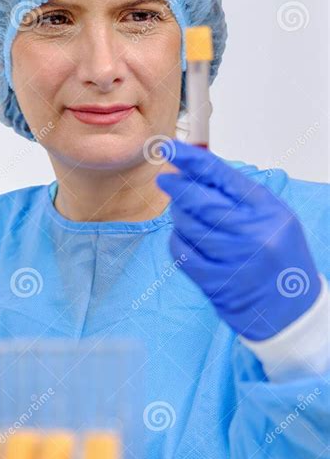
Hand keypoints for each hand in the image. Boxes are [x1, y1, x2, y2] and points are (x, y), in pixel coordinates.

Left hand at [156, 140, 320, 340]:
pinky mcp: (218, 282)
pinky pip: (183, 253)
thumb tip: (194, 170)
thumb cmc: (280, 257)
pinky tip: (185, 238)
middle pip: (200, 200)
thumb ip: (237, 195)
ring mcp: (235, 259)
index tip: (167, 147)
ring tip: (184, 214)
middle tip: (165, 179)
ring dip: (178, 216)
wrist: (293, 311)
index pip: (221, 175)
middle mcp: (253, 232)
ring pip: (188, 226)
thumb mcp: (272, 217)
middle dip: (177, 186)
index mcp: (267, 210)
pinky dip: (178, 241)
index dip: (189, 159)